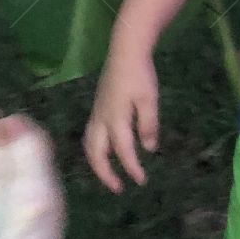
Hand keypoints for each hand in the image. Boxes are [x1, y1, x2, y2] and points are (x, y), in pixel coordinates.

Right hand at [82, 45, 159, 192]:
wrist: (125, 50)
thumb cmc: (140, 74)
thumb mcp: (149, 99)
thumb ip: (148, 124)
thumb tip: (149, 149)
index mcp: (114, 119)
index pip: (123, 151)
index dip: (132, 168)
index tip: (141, 181)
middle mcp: (100, 119)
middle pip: (96, 154)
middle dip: (105, 174)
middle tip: (118, 188)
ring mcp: (96, 113)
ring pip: (90, 146)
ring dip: (97, 163)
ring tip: (109, 175)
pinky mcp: (97, 107)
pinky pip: (91, 136)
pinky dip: (96, 150)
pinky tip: (106, 151)